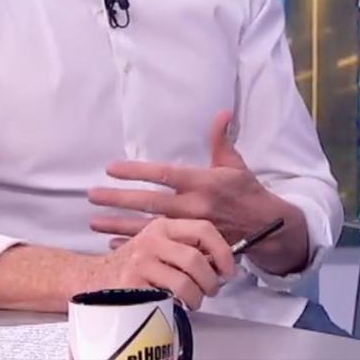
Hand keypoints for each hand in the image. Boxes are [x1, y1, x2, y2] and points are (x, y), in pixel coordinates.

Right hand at [80, 217, 236, 310]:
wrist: (92, 276)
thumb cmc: (134, 262)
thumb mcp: (158, 242)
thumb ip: (186, 245)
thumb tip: (221, 261)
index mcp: (163, 225)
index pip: (203, 229)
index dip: (222, 250)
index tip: (229, 268)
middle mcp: (152, 240)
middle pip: (196, 259)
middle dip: (211, 280)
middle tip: (212, 290)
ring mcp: (140, 262)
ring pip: (184, 282)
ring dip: (196, 297)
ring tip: (195, 301)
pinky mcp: (132, 285)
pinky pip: (166, 298)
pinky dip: (177, 305)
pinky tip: (177, 304)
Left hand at [88, 111, 307, 268]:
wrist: (266, 226)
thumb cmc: (247, 191)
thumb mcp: (236, 163)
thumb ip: (222, 139)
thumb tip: (222, 112)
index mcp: (204, 182)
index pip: (165, 174)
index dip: (137, 171)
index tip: (111, 168)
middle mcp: (195, 206)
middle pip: (149, 202)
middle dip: (118, 199)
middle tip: (92, 196)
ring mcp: (191, 229)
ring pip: (149, 227)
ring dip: (119, 225)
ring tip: (94, 222)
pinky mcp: (192, 246)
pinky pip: (159, 247)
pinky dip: (136, 245)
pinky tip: (114, 244)